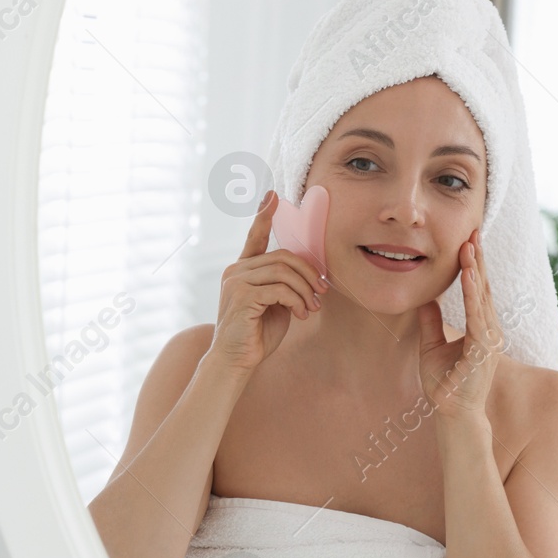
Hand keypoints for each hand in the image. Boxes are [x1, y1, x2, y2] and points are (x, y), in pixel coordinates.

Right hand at [209, 191, 329, 374]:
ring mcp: (235, 282)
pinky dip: (297, 301)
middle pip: (283, 257)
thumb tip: (310, 272)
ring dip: (306, 290)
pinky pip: (280, 289)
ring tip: (312, 308)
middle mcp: (235, 271)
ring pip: (284, 272)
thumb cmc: (257, 333)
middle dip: (309, 273)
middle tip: (322, 292)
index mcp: (243, 269)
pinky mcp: (241, 296)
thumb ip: (285, 284)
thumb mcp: (276, 303)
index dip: (264, 216)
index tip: (272, 196)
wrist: (236, 360)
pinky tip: (300, 314)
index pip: (255, 236)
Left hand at [418, 229, 501, 419]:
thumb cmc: (445, 384)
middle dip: (478, 259)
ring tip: (469, 246)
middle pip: (482, 287)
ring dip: (475, 270)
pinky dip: (471, 294)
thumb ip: (431, 322)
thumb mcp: (431, 346)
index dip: (473, 265)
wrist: (452, 413)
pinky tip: (467, 277)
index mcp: (480, 328)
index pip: (476, 290)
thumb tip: (425, 300)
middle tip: (473, 230)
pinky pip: (477, 316)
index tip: (468, 240)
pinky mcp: (482, 349)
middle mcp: (488, 330)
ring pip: (481, 297)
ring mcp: (488, 339)